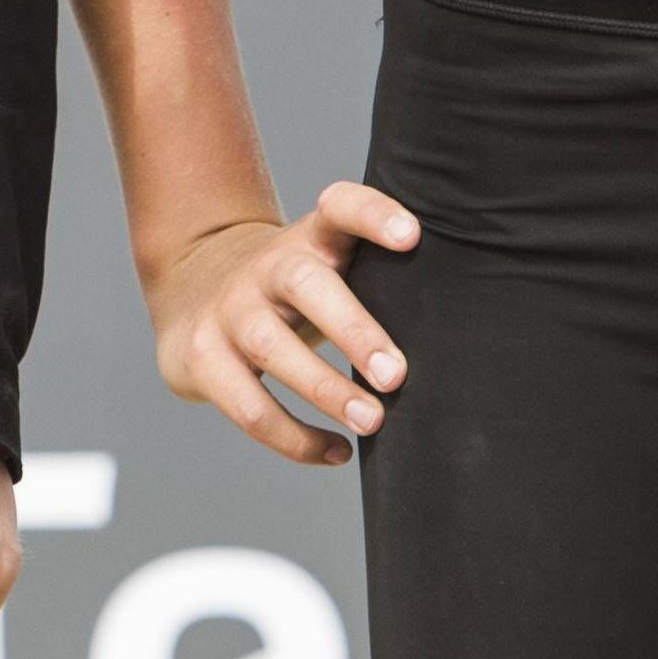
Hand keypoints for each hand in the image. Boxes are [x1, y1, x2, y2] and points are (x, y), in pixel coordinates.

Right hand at [145, 183, 416, 466]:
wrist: (191, 287)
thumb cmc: (291, 293)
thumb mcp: (323, 267)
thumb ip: (376, 285)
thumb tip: (466, 344)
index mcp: (308, 239)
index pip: (339, 207)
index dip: (372, 215)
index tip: (411, 236)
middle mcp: (266, 267)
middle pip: (305, 282)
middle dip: (353, 329)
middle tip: (397, 376)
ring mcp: (229, 311)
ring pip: (272, 349)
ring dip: (326, 391)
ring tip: (372, 423)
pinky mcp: (202, 358)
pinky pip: (250, 406)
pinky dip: (296, 438)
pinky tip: (338, 451)